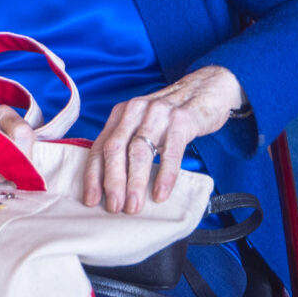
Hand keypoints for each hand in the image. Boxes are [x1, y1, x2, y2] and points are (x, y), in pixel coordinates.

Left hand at [86, 67, 243, 214]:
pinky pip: (171, 151)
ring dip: (135, 182)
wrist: (207, 89)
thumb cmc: (171, 114)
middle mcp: (136, 111)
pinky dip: (164, 175)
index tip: (90, 200)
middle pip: (116, 149)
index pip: (101, 146)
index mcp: (122, 114)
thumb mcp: (143, 123)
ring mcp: (158, 114)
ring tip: (133, 205)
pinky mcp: (182, 120)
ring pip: (139, 151)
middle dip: (112, 181)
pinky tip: (160, 193)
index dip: (93, 175)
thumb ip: (128, 144)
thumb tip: (113, 185)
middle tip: (114, 207)